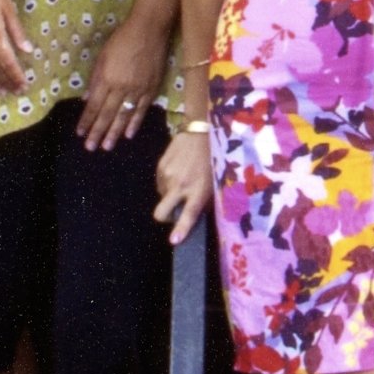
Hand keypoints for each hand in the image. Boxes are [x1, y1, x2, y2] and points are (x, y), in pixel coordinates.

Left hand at [76, 13, 165, 147]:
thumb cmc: (121, 40)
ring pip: (124, 116)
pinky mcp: (152, 89)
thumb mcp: (102, 57)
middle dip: (98, 132)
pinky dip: (134, 123)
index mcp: (107, 78)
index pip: (94, 105)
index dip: (87, 120)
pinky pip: (141, 110)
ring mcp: (138, 90)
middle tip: (90, 147)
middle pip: (108, 114)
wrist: (149, 30)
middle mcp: (121, 87)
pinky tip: (128, 134)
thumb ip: (95, 79)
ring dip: (114, 133)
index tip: (80, 133)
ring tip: (107, 147)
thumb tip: (87, 100)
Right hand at [153, 124, 211, 244]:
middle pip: (162, 212)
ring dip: (169, 195)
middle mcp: (181, 185)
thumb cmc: (212, 160)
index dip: (180, 229)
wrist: (201, 132)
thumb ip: (203, 200)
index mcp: (198, 190)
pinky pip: (159, 183)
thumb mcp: (214, 182)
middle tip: (173, 212)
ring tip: (182, 181)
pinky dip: (166, 183)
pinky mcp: (160, 166)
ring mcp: (168, 175)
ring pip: (161, 197)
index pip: (188, 214)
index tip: (173, 240)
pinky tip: (177, 171)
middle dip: (164, 218)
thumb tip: (192, 216)